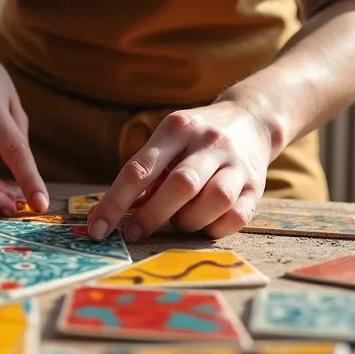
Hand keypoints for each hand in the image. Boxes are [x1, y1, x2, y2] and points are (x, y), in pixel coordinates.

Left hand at [86, 101, 273, 241]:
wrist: (251, 119)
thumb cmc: (194, 138)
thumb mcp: (167, 142)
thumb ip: (144, 174)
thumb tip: (111, 215)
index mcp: (177, 128)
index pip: (139, 169)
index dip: (115, 203)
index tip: (97, 229)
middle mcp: (209, 142)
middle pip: (181, 185)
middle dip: (152, 216)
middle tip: (133, 233)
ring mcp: (237, 163)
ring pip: (215, 200)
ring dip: (189, 221)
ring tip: (179, 221)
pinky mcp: (257, 186)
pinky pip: (237, 216)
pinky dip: (215, 228)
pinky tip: (204, 225)